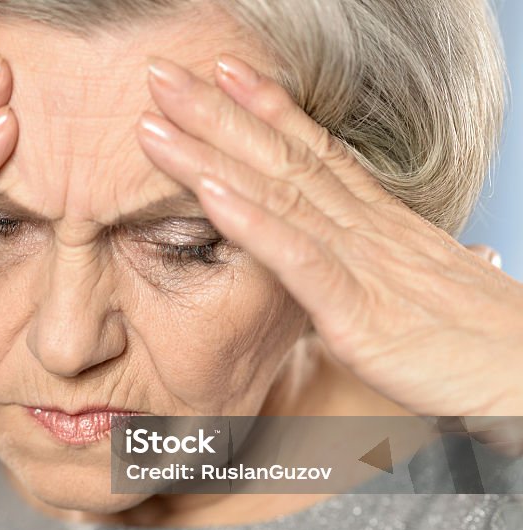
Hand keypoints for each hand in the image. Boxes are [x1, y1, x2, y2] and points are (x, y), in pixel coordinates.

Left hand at [134, 53, 522, 417]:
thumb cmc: (483, 346)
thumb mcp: (429, 295)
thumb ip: (396, 268)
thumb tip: (414, 247)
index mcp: (381, 226)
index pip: (316, 152)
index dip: (267, 110)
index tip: (223, 73)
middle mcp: (369, 231)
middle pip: (282, 158)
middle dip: (217, 114)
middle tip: (162, 75)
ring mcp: (364, 266)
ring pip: (277, 194)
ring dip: (211, 156)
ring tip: (156, 122)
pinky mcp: (360, 312)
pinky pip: (299, 258)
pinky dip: (251, 222)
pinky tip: (208, 192)